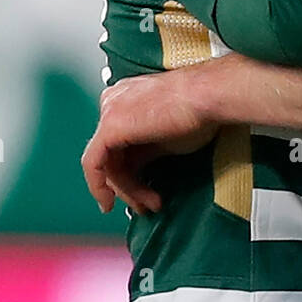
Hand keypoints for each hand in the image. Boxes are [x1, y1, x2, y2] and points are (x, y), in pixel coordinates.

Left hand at [81, 68, 218, 215]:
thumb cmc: (198, 111)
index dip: (129, 174)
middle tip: (145, 204)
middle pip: (111, 156)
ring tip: (148, 203)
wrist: (207, 97)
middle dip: (128, 186)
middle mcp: (114, 102)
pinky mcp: (109, 125)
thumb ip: (144, 152)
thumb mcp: (165, 139)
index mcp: (126, 100)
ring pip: (105, 164)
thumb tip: (137, 174)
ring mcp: (110, 112)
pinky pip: (93, 164)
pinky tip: (109, 201)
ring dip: (127, 190)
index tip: (140, 192)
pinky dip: (99, 186)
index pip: (118, 146)